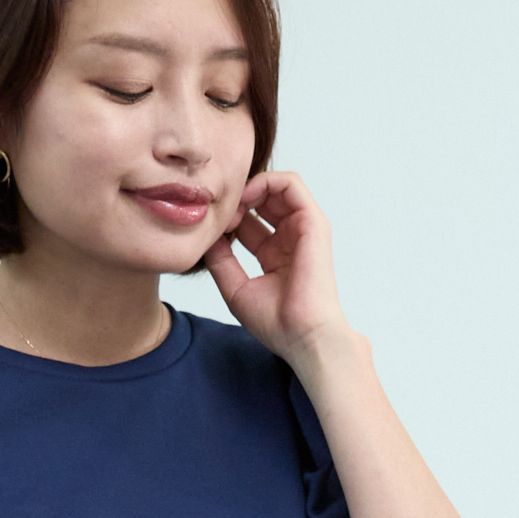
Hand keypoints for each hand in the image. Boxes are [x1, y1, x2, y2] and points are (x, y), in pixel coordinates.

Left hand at [203, 171, 353, 364]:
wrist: (303, 335)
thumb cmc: (277, 323)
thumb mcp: (235, 289)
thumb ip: (220, 261)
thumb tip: (206, 238)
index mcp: (275, 255)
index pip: (249, 222)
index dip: (227, 219)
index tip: (210, 230)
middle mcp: (290, 239)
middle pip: (262, 200)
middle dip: (236, 200)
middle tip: (218, 214)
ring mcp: (303, 229)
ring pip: (276, 186)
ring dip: (248, 188)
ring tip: (230, 206)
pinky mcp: (313, 222)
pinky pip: (291, 183)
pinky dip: (264, 182)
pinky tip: (244, 199)